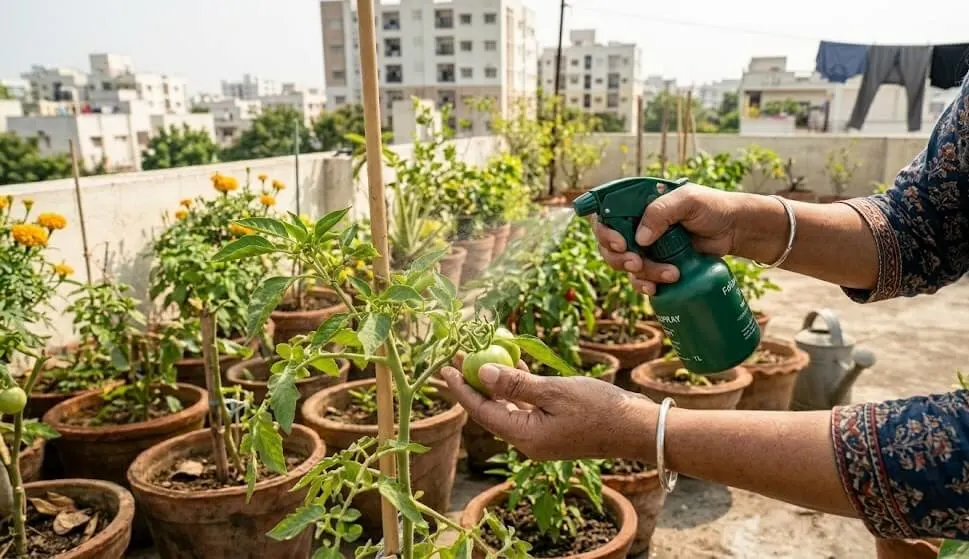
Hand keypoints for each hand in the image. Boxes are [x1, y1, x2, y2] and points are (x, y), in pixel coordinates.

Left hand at [440, 361, 653, 460]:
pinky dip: (516, 388)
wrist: (638, 429)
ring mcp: (541, 436)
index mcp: (525, 436)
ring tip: (479, 357)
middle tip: (456, 357)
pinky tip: (513, 366)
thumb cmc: (600, 409)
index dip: (462, 389)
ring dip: (493, 384)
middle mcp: (528, 441)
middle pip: (490, 411)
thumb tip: (481, 371)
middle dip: (472, 384)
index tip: (445, 367)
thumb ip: (516, 384)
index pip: (481, 412)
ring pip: (507, 408)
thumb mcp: (555, 392)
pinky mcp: (553, 429)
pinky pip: (526, 407)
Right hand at [593, 183, 744, 294]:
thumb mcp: (687, 200)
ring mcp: (647, 247)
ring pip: (625, 265)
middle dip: (619, 258)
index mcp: (638, 205)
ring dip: (641, 274)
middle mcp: (637, 225)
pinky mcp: (657, 265)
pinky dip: (644, 285)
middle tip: (637, 262)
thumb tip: (639, 239)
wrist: (735, 230)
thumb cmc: (713, 207)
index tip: (619, 243)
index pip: (605, 215)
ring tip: (668, 274)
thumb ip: (661, 212)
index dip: (604, 231)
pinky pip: (640, 279)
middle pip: (609, 245)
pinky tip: (656, 289)